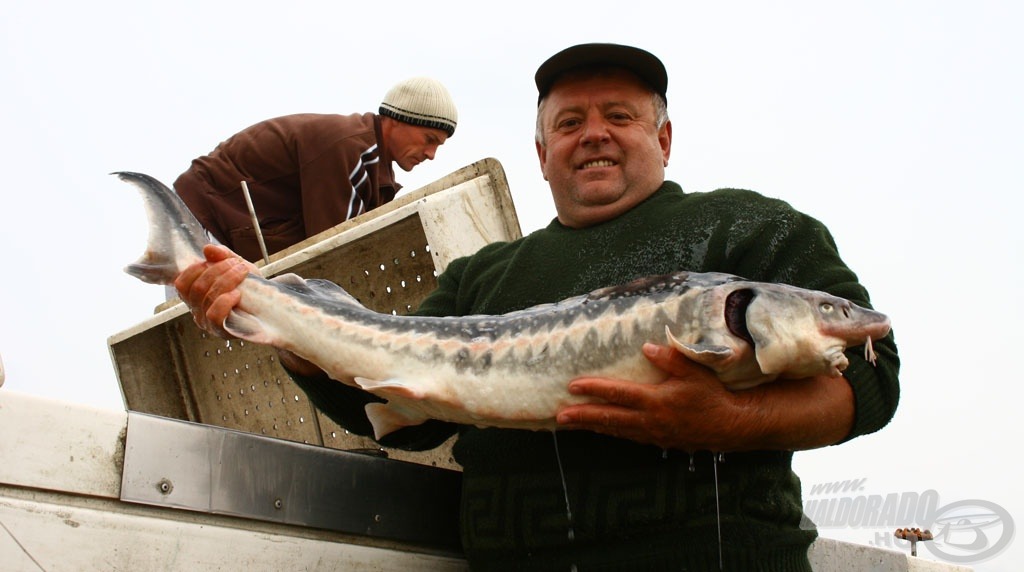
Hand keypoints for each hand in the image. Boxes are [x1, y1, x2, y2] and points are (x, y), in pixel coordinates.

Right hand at [174, 244, 256, 336]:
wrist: (270, 306)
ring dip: (226, 280)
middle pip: (198, 288)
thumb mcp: (236, 266)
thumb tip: (208, 248)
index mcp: (195, 295)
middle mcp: (197, 310)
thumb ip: (223, 256)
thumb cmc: (249, 287)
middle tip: (237, 264)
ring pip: (208, 298)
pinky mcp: (221, 331)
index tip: (218, 259)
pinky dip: (225, 301)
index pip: (182, 283)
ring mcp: (208, 323)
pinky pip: (214, 316)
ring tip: (242, 272)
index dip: (197, 268)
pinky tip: (237, 294)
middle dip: (218, 270)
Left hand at [556, 343, 746, 450]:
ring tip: (571, 423)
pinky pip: (627, 436)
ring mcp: (652, 434)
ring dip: (592, 426)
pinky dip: (610, 431)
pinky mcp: (657, 441)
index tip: (573, 386)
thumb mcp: (695, 372)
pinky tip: (600, 428)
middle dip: (582, 416)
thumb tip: (647, 347)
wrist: (730, 426)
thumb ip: (671, 358)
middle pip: (609, 418)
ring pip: (615, 430)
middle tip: (560, 415)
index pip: (619, 394)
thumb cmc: (712, 396)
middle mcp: (650, 420)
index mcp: (656, 401)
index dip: (595, 389)